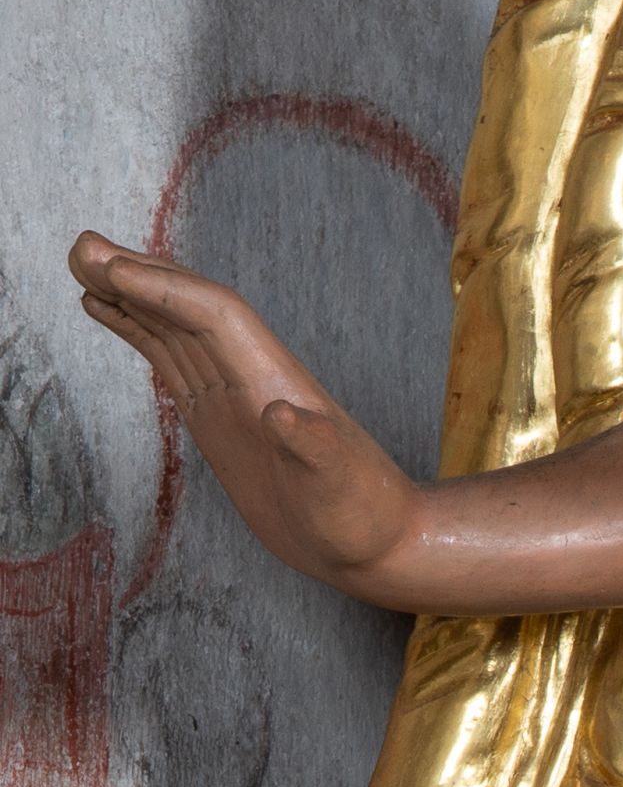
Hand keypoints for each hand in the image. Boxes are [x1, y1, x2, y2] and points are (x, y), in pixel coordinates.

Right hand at [68, 235, 414, 585]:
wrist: (376, 540)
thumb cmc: (362, 514)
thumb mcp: (340, 484)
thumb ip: (314, 448)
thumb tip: (284, 414)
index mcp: (273, 380)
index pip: (215, 316)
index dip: (166, 289)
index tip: (113, 269)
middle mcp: (250, 375)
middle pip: (187, 308)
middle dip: (138, 276)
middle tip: (81, 246)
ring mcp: (232, 394)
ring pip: (173, 327)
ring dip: (128, 295)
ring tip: (81, 266)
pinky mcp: (219, 418)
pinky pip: (170, 360)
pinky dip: (136, 330)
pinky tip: (108, 312)